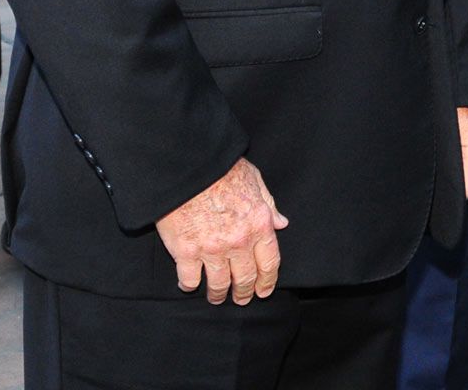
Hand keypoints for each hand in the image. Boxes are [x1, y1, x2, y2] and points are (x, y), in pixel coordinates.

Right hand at [154, 157, 287, 304]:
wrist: (189, 167)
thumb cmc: (222, 170)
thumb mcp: (255, 181)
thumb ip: (269, 205)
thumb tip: (282, 224)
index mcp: (259, 223)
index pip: (270, 262)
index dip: (268, 281)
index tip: (263, 291)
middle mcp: (239, 241)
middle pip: (245, 278)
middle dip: (244, 292)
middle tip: (241, 299)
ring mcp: (212, 249)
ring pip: (218, 284)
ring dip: (218, 294)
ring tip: (216, 297)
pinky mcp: (185, 252)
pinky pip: (189, 279)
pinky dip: (189, 285)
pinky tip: (190, 284)